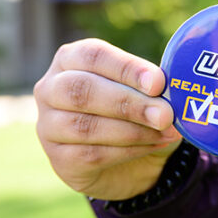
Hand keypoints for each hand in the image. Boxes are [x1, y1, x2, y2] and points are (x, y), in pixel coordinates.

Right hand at [33, 38, 181, 199]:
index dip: (126, 68)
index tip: (158, 82)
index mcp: (70, 59)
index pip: (93, 56)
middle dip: (128, 102)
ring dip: (132, 130)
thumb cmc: (139, 113)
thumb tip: (168, 89)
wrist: (136, 161)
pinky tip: (154, 144)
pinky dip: (128, 150)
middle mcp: (50, 89)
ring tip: (166, 131)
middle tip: (165, 114)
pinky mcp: (59, 160)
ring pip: (85, 126)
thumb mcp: (149, 93)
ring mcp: (48, 126)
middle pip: (82, 90)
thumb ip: (154, 86)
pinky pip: (91, 155)